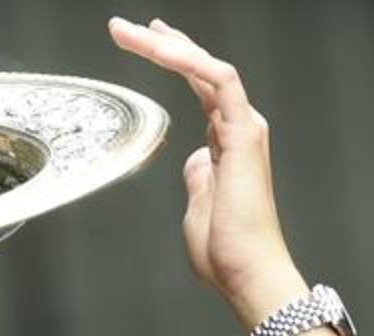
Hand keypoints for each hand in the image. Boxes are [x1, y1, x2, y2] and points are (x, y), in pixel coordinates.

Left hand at [109, 17, 308, 325]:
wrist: (245, 272)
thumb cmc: (224, 250)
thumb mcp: (199, 205)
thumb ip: (198, 179)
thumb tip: (194, 161)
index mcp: (226, 142)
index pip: (200, 86)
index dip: (175, 59)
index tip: (148, 40)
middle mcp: (237, 127)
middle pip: (199, 71)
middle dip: (164, 44)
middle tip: (127, 26)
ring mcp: (242, 128)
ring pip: (206, 68)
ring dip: (167, 47)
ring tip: (132, 32)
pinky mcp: (242, 135)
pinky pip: (221, 82)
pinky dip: (193, 62)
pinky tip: (166, 49)